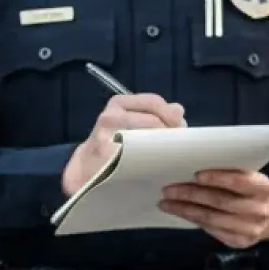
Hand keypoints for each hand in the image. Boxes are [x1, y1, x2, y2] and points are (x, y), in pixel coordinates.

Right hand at [61, 92, 186, 194]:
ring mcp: (108, 139)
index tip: (182, 127)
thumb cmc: (112, 142)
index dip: (171, 114)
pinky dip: (151, 162)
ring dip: (164, 148)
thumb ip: (153, 113)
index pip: (153, 102)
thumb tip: (178, 109)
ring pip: (148, 141)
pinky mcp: (109, 160)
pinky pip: (138, 160)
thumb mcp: (130, 120)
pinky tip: (158, 166)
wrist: (86, 167)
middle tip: (180, 146)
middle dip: (171, 133)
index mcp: (118, 103)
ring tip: (170, 156)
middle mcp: (111, 117)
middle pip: (153, 121)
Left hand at [158, 170, 268, 248]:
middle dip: (191, 195)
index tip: (196, 174)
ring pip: (212, 219)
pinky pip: (212, 230)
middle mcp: (258, 210)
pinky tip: (181, 213)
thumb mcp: (255, 179)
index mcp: (264, 189)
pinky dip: (194, 221)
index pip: (239, 182)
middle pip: (220, 202)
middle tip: (169, 189)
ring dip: (185, 210)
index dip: (217, 178)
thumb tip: (196, 173)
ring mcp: (249, 229)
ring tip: (167, 203)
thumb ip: (234, 176)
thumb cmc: (259, 191)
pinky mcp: (240, 242)